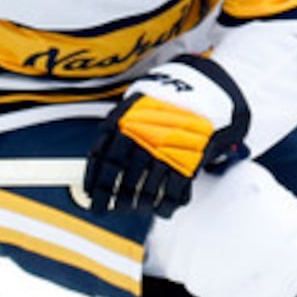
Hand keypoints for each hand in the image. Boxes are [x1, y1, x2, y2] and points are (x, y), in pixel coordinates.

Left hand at [80, 58, 247, 216]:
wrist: (206, 86)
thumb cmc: (166, 101)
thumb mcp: (136, 107)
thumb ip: (118, 132)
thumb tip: (98, 166)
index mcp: (123, 120)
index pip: (100, 158)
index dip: (94, 183)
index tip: (90, 198)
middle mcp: (140, 134)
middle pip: (120, 177)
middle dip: (114, 199)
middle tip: (110, 210)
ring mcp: (165, 148)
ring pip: (144, 188)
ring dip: (138, 204)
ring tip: (137, 209)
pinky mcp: (189, 160)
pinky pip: (171, 192)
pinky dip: (165, 206)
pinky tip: (162, 210)